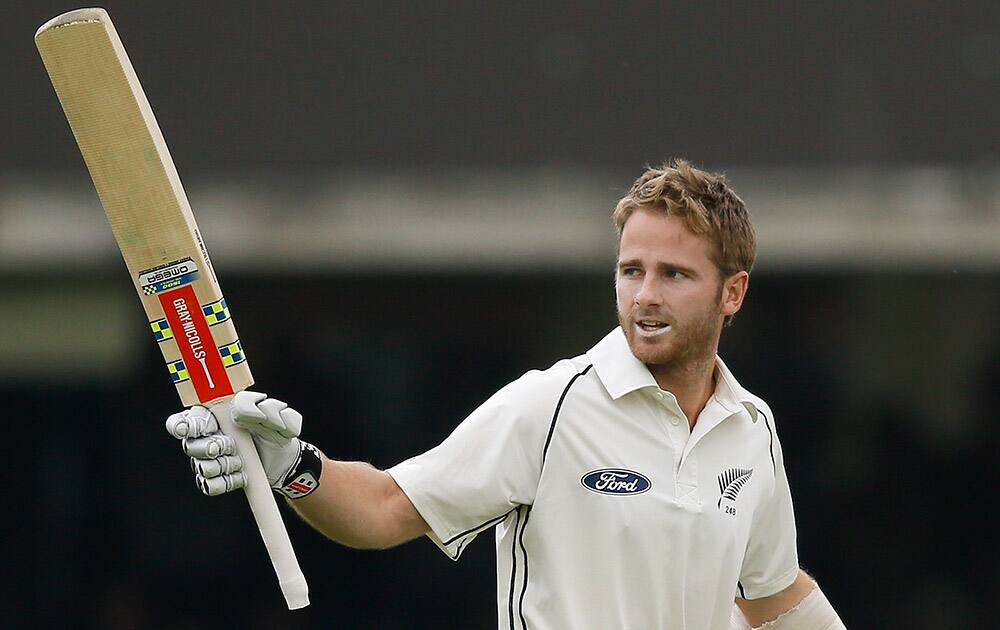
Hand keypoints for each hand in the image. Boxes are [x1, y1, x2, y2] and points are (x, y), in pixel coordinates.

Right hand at [166, 391, 319, 497]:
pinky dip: (228, 481)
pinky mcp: (216, 479)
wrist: (284, 457)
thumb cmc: (274, 428)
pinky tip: (242, 474)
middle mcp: (205, 438)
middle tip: (231, 445)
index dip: (182, 426)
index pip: (182, 420)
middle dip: (211, 447)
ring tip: (242, 460)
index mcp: (211, 416)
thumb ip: (255, 405)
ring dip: (224, 465)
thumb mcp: (270, 412)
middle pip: (190, 446)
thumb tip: (237, 410)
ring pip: (201, 468)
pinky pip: (210, 486)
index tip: (198, 430)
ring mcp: (208, 461)